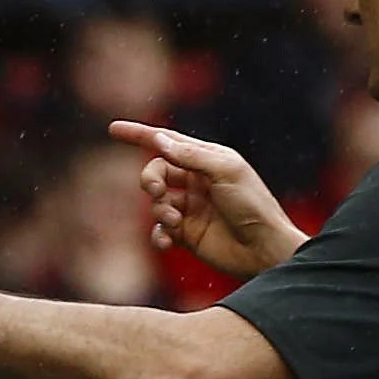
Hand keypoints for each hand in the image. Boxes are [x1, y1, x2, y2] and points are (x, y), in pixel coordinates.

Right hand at [111, 121, 304, 279]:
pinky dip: (158, 236)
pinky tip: (168, 242)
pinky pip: (159, 231)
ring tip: (176, 222)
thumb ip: (190, 155)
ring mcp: (190, 208)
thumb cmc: (253, 204)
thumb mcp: (225, 171)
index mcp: (208, 159)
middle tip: (157, 191)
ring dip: (160, 211)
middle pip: (156, 172)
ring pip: (155, 203)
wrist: (264, 248)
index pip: (167, 142)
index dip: (140, 135)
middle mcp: (196, 181)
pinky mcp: (187, 234)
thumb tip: (158, 140)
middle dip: (150, 180)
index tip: (113, 129)